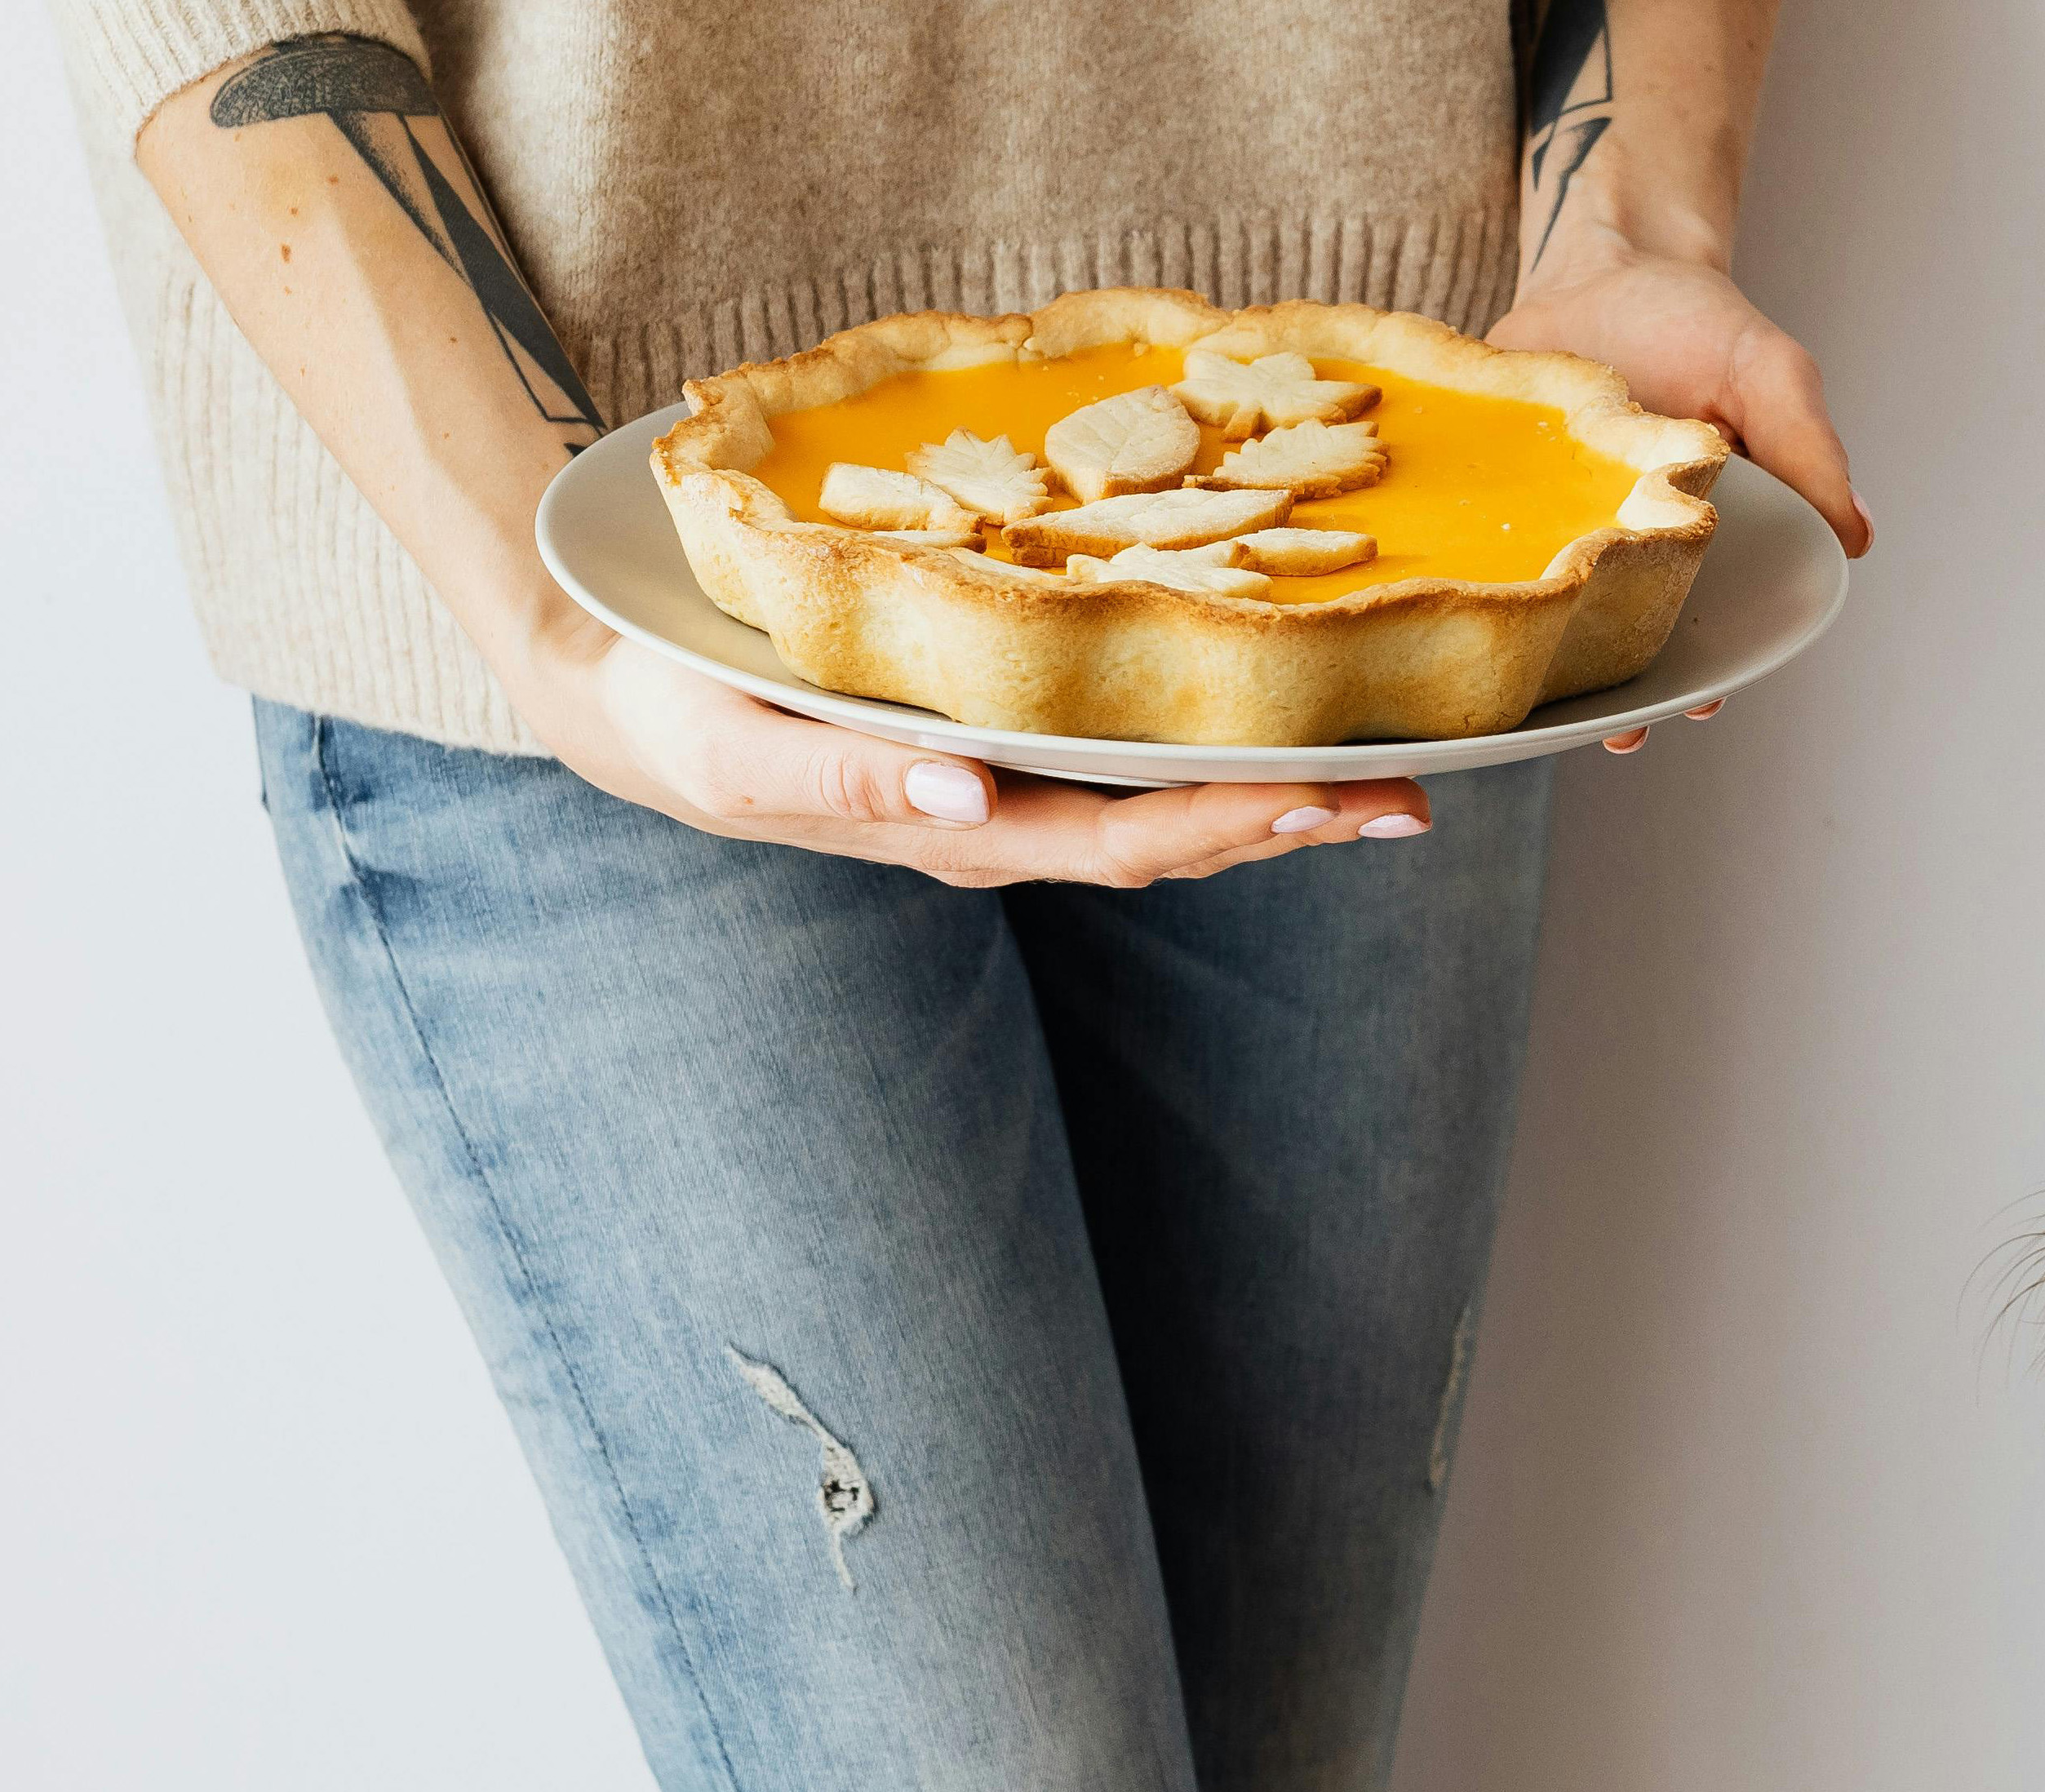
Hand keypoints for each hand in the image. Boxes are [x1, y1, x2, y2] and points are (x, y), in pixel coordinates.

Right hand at [500, 610, 1432, 885]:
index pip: (1125, 842)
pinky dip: (1216, 753)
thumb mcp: (741, 752)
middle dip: (1296, 823)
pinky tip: (1281, 722)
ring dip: (1279, 799)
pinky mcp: (1005, 746)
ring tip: (1389, 775)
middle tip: (1414, 799)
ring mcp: (1011, 792)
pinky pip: (1131, 761)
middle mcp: (1005, 821)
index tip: (1326, 802)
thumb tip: (968, 799)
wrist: (630, 696)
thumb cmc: (681, 717)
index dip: (1233, 828)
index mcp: (959, 829)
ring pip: (1171, 810)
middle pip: (1179, 839)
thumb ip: (848, 786)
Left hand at [1493, 229, 1864, 755]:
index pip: (1717, 620)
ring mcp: (1561, 529)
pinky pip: (1486, 562)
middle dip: (1629, 687)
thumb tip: (1857, 535)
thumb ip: (1808, 449)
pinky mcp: (1498, 503)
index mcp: (1708, 535)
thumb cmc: (1695, 319)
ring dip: (1556, 662)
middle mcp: (1632, 545)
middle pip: (1633, 635)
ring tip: (1553, 698)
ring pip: (1557, 617)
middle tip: (1622, 724)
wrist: (1600, 259)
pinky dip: (1482, 595)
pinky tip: (1478, 624)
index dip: (1711, 668)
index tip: (1700, 703)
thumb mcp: (1766, 374)